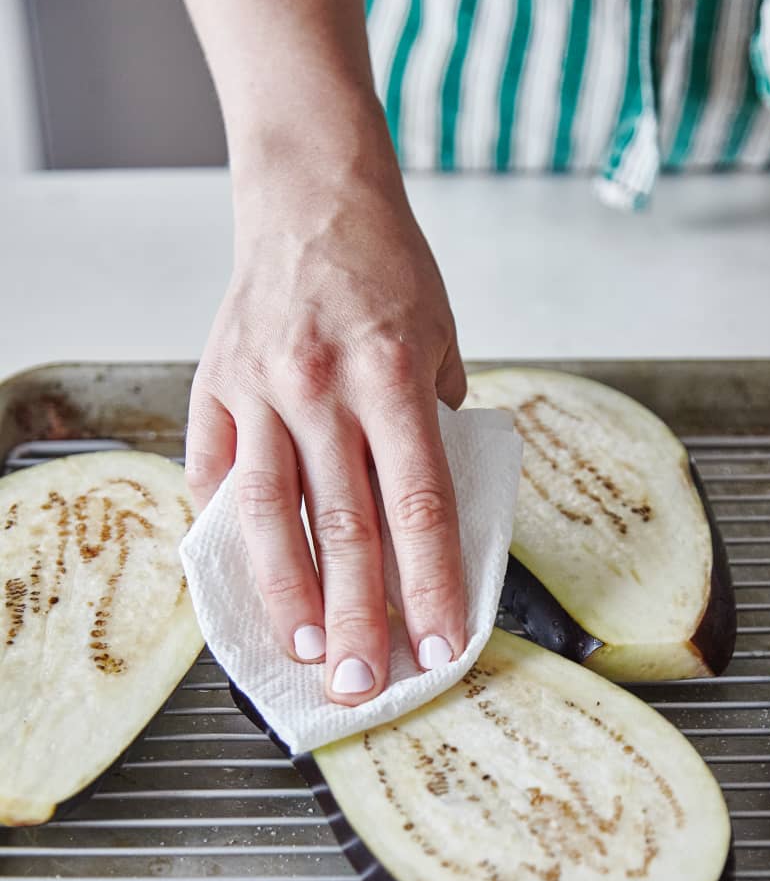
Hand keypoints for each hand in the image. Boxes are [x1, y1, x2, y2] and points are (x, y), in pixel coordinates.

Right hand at [185, 162, 466, 704]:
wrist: (310, 196)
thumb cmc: (387, 270)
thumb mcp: (443, 340)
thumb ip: (435, 429)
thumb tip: (428, 518)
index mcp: (393, 374)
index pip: (418, 506)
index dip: (431, 585)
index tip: (440, 644)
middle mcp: (322, 387)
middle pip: (345, 527)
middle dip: (357, 617)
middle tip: (361, 684)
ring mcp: (260, 389)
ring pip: (271, 512)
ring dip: (287, 593)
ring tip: (302, 651)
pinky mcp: (214, 387)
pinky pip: (214, 473)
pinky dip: (227, 533)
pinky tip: (244, 584)